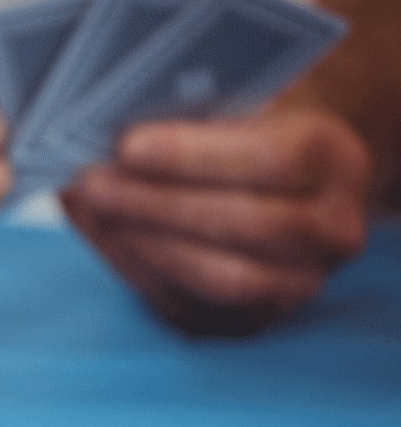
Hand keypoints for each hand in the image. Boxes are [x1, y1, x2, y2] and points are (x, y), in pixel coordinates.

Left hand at [61, 108, 369, 333]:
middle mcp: (331, 231)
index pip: (276, 159)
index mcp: (336, 161)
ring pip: (221, 277)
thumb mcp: (237, 105)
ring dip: (142, 241)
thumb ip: (189, 113)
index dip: (196, 156)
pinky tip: (100, 232)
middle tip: (91, 181)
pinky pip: (188, 304)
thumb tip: (108, 126)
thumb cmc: (246, 133)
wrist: (280, 186)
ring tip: (89, 206)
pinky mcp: (250, 321)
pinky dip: (134, 266)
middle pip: (247, 225)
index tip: (128, 146)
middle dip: (157, 204)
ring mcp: (297, 285)